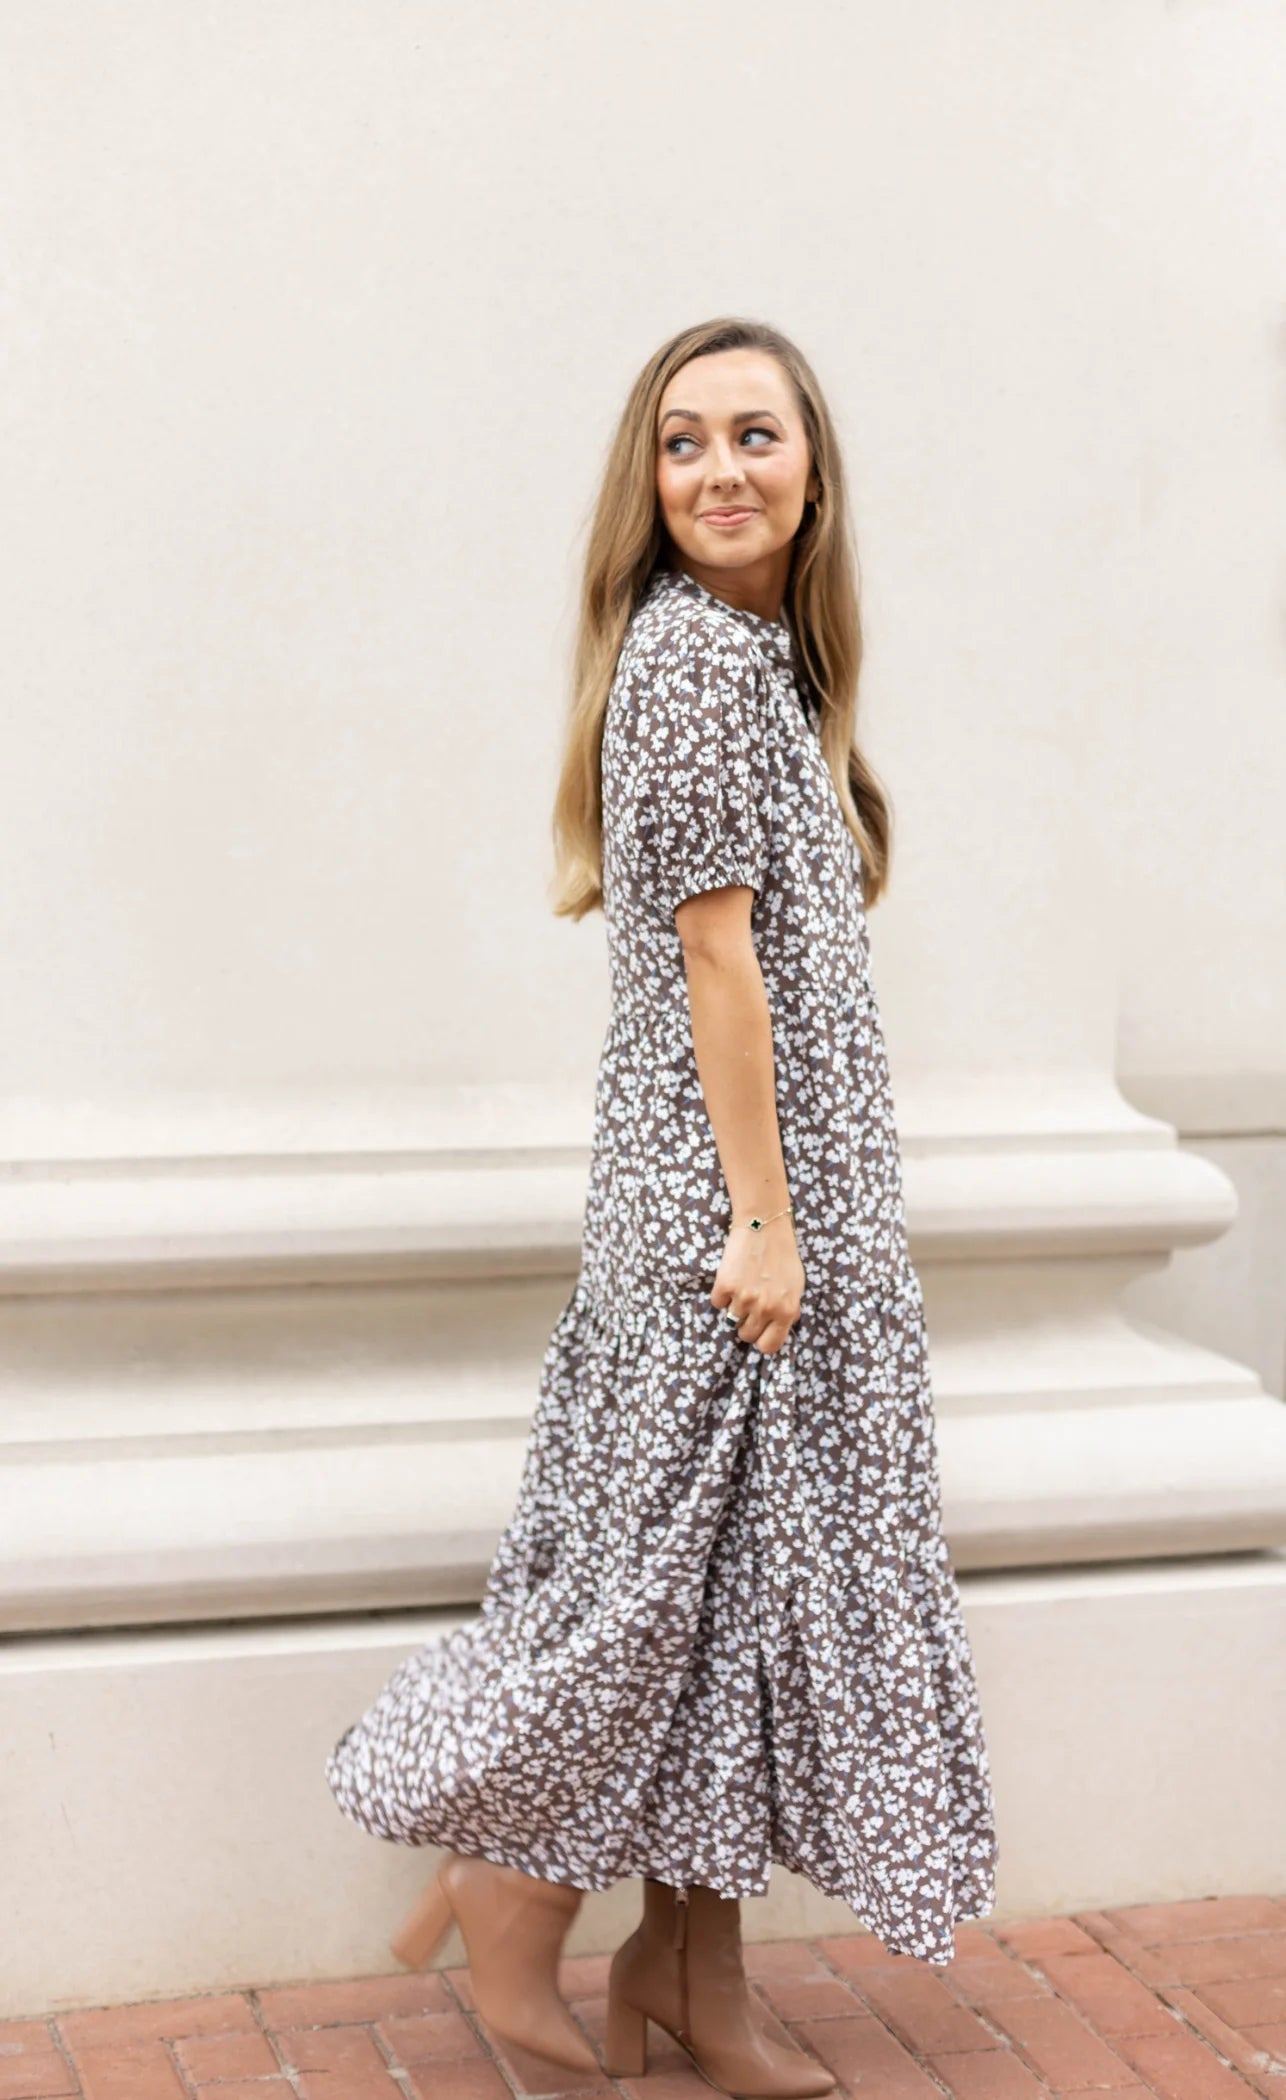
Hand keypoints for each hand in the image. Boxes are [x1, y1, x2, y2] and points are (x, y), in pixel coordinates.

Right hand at [710, 1215, 804, 1353]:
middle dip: (747, 1323)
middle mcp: (766, 1308)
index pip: (769, 1346)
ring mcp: (744, 1298)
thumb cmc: (783, 1255)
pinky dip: (722, 1294)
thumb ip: (788, 1310)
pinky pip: (718, 1303)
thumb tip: (777, 1328)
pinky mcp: (725, 1286)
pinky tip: (732, 1278)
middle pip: (746, 1335)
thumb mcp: (797, 1286)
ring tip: (744, 1286)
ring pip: (731, 1320)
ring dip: (735, 1306)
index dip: (763, 1340)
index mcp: (787, 1311)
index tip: (760, 1332)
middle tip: (751, 1304)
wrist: (764, 1226)